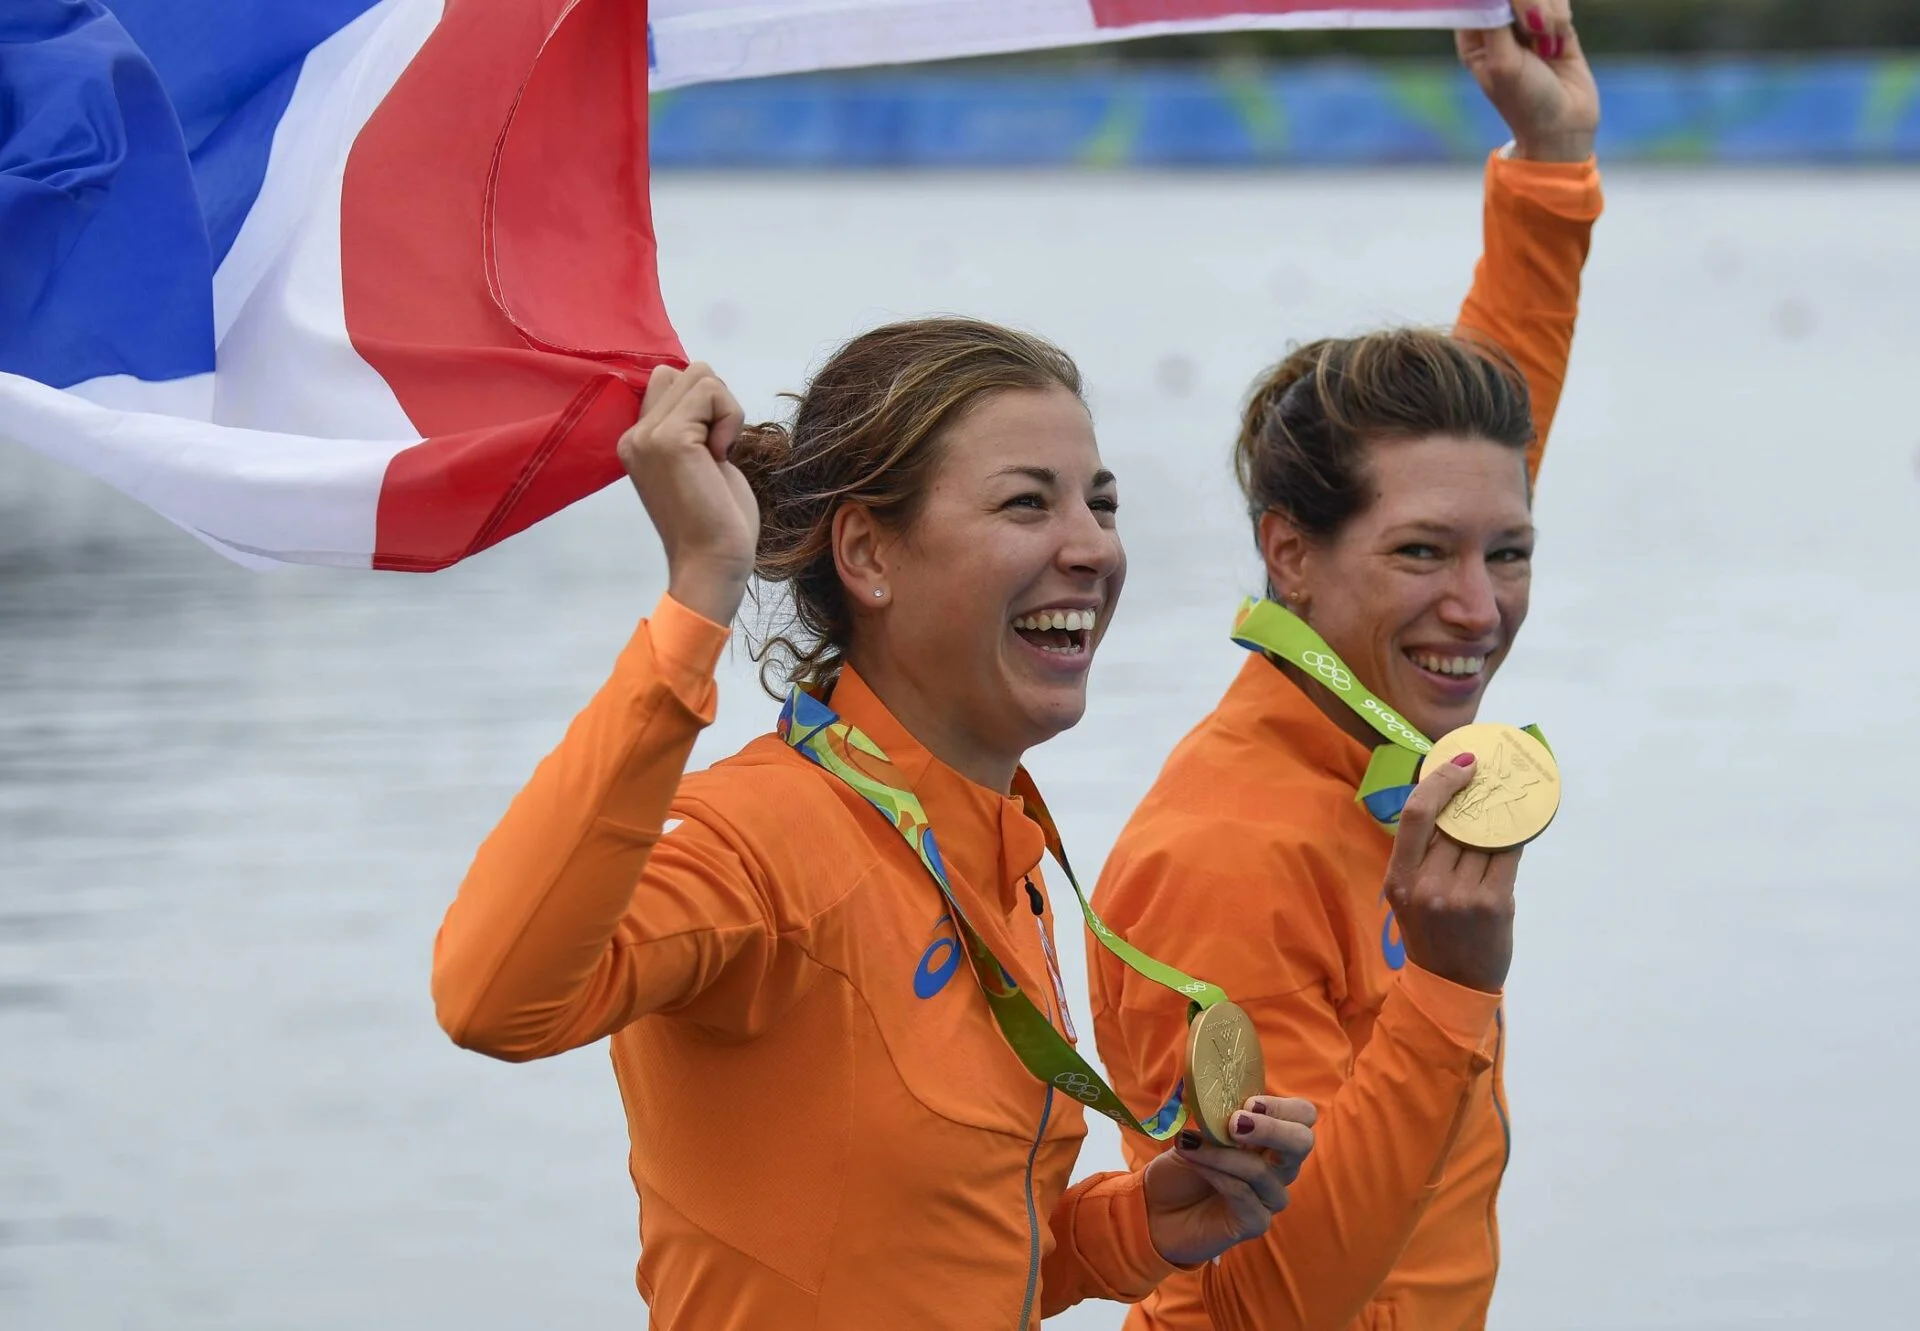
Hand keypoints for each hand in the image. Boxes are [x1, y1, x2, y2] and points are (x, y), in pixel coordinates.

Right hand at [616, 363, 755, 625]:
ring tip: (718, 453)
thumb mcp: (697, 463)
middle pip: (684, 371)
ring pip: (700, 374)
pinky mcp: (670, 438)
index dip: (702, 404)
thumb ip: (690, 427)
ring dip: (725, 409)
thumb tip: (707, 389)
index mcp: (636, 441)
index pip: (666, 381)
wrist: (712, 562)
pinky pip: (712, 391)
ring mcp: (647, 435)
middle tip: (717, 449)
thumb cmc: (715, 521)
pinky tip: (721, 455)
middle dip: (715, 402)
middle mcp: (633, 434)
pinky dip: (730, 417)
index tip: (711, 446)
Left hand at [1143, 1095, 1316, 1265]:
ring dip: (1224, 1154)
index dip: (1283, 1107)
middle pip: (1302, 1142)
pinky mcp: (1255, 1223)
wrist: (1154, 1211)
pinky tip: (1195, 1164)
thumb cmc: (1180, 1169)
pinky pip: (1244, 1195)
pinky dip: (1217, 1175)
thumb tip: (1216, 1095)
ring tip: (1190, 1145)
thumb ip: (1215, 1118)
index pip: (1301, 1116)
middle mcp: (1277, 1167)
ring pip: (1263, 1171)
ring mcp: (1268, 1197)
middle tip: (1235, 1124)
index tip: (1249, 1103)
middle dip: (1272, 1129)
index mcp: (1269, 1138)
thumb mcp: (1195, 1133)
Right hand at [1382, 754, 1520, 992]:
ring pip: (1486, 836)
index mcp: (1399, 879)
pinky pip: (1508, 855)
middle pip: (1457, 822)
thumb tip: (1452, 803)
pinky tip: (1516, 831)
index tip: (1463, 764)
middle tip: (1490, 777)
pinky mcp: (1494, 903)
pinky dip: (1514, 840)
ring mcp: (1462, 895)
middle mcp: (1428, 885)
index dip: (1441, 781)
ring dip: (1496, 819)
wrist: (1451, 986)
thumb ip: (1423, 856)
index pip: (1416, 815)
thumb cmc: (1429, 935)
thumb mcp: (1408, 896)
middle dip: (1476, 797)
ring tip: (1504, 805)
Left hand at [1457, 1, 1599, 163]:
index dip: (1499, 1)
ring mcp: (1526, 21)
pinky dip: (1561, 17)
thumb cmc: (1524, 101)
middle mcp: (1498, 24)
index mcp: (1474, 35)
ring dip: (1549, 13)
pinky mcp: (1554, 21)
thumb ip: (1496, 21)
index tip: (1513, 21)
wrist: (1563, 125)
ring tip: (1548, 48)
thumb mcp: (1502, 62)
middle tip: (1535, 30)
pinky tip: (1558, 45)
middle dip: (1530, 3)